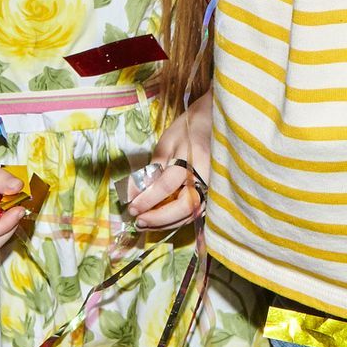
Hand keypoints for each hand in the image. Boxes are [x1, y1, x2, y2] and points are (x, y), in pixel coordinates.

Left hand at [129, 91, 211, 230]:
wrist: (214, 122)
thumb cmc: (188, 129)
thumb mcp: (167, 142)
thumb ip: (153, 169)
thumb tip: (134, 194)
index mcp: (193, 159)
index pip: (167, 185)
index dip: (148, 199)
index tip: (132, 207)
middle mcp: (206, 176)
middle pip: (184, 206)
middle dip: (159, 218)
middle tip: (139, 221)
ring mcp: (213, 187)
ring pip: (191, 214)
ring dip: (167, 223)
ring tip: (147, 223)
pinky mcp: (213, 193)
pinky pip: (195, 212)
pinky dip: (178, 219)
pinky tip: (163, 220)